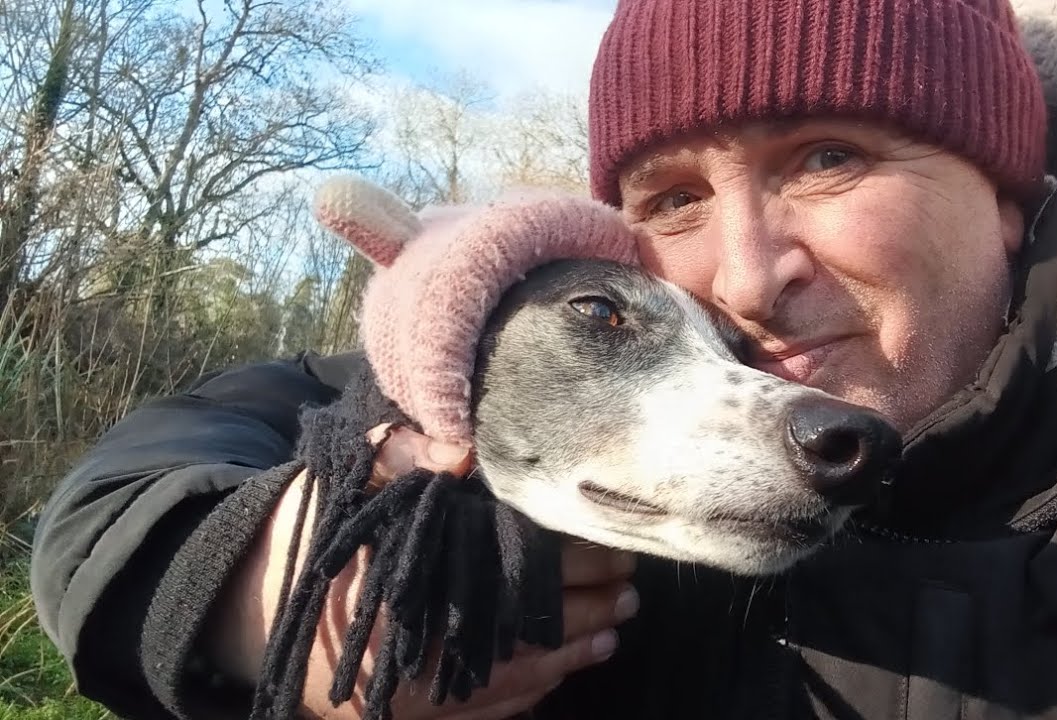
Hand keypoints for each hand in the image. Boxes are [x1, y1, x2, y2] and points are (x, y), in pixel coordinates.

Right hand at [211, 424, 637, 719]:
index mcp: (416, 580)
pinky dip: (526, 695)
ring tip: (614, 632)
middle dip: (584, 607)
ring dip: (568, 654)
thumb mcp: (346, 482)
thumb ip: (402, 455)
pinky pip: (481, 712)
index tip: (615, 544)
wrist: (243, 608)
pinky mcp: (409, 712)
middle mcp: (422, 644)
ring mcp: (416, 689)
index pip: (516, 567)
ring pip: (512, 677)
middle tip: (631, 588)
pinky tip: (559, 675)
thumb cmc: (306, 536)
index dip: (572, 557)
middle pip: (526, 625)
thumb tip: (463, 445)